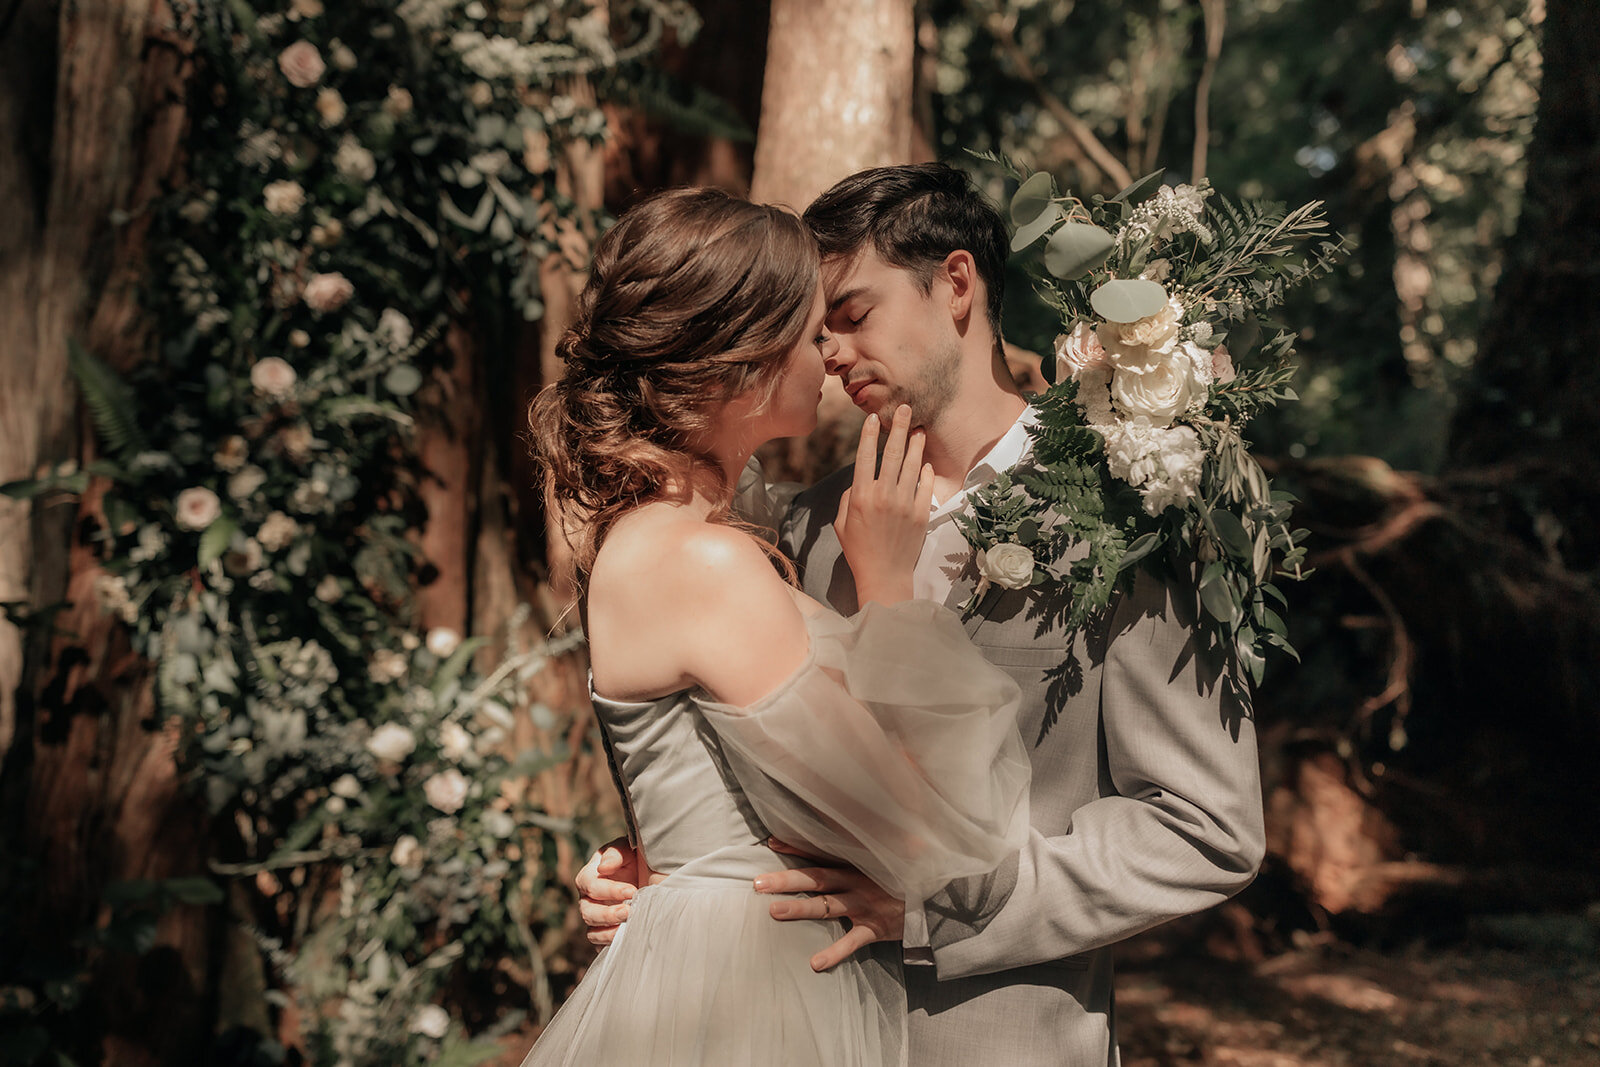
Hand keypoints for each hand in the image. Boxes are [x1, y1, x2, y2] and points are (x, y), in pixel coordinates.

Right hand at [575, 837, 660, 945]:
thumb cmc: (637, 858)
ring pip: (592, 932)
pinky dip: (610, 944)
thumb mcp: (628, 848)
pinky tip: (627, 938)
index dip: (609, 890)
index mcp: (590, 876)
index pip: (590, 886)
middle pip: (587, 912)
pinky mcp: (606, 932)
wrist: (653, 875)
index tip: (632, 890)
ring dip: (609, 932)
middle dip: (608, 914)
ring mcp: (597, 918)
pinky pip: (601, 945)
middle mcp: (589, 899)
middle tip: (630, 911)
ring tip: (629, 926)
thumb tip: (603, 868)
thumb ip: (616, 853)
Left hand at [753, 839, 905, 972]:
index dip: (796, 847)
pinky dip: (834, 953)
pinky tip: (815, 963)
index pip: (820, 852)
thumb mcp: (882, 857)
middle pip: (816, 878)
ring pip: (827, 906)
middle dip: (786, 879)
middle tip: (758, 883)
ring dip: (801, 908)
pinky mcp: (875, 927)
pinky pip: (852, 942)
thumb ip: (861, 849)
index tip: (770, 842)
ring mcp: (865, 904)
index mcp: (855, 862)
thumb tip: (839, 831)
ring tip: (774, 911)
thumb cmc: (900, 877)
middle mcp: (856, 880)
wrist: (935, 897)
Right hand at [834, 404, 934, 605]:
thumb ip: (850, 496)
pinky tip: (925, 463)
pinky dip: (926, 473)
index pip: (865, 457)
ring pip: (912, 466)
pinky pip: (925, 486)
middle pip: (892, 454)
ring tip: (919, 430)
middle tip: (906, 409)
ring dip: (916, 444)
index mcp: (862, 496)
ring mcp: (905, 504)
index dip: (869, 435)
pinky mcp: (921, 514)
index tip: (874, 418)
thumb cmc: (859, 550)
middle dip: (899, 428)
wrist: (884, 575)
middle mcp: (884, 496)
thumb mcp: (842, 523)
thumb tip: (861, 479)